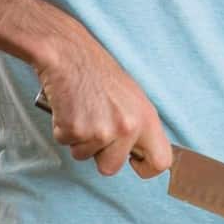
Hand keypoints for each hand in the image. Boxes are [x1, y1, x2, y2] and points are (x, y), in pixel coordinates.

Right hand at [37, 34, 171, 179]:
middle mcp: (127, 127)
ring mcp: (100, 131)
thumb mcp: (134, 99)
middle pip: (111, 168)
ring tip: (84, 111)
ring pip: (85, 156)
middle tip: (96, 127)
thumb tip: (143, 151)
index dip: (146, 168)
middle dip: (100, 154)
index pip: (160, 161)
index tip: (135, 163)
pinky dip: (63, 130)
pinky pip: (66, 144)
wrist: (70, 55)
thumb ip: (140, 126)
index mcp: (146, 119)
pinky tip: (70, 108)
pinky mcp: (74, 130)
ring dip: (80, 139)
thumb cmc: (100, 74)